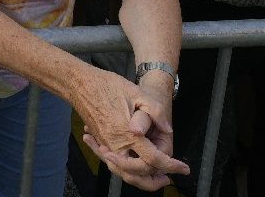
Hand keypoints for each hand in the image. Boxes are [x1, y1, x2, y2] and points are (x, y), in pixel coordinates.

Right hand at [74, 65, 189, 190]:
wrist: (80, 83)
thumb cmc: (107, 85)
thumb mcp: (137, 92)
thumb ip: (156, 111)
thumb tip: (167, 129)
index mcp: (128, 134)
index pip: (153, 159)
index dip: (171, 166)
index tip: (184, 169)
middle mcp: (116, 144)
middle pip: (136, 174)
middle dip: (154, 180)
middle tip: (168, 177)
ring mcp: (106, 144)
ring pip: (123, 172)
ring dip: (139, 178)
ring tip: (154, 176)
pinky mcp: (100, 141)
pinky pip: (113, 163)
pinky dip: (125, 170)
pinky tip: (132, 168)